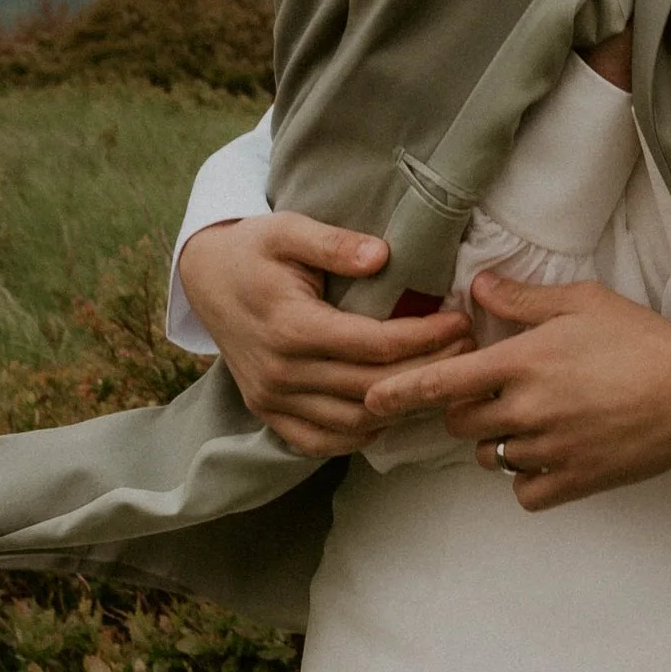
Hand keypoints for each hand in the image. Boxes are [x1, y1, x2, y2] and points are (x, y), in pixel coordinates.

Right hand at [176, 213, 470, 455]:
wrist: (203, 278)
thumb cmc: (253, 249)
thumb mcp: (287, 229)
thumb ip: (333, 243)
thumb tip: (381, 256)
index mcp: (291, 327)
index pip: (376, 345)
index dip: (426, 338)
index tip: (461, 321)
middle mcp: (281, 372)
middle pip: (373, 387)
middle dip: (428, 371)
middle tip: (467, 350)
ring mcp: (271, 398)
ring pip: (354, 423)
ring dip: (402, 407)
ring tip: (440, 379)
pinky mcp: (267, 412)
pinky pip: (320, 442)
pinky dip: (359, 435)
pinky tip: (390, 411)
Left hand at [361, 272, 670, 508]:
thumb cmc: (641, 339)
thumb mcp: (582, 303)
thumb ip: (522, 300)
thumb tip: (476, 287)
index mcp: (523, 363)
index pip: (441, 382)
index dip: (399, 393)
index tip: (372, 401)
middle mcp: (528, 409)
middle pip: (461, 425)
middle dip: (466, 412)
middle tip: (495, 397)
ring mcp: (550, 449)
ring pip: (492, 458)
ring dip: (499, 444)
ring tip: (533, 423)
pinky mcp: (575, 481)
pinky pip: (524, 492)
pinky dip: (528, 479)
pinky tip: (548, 458)